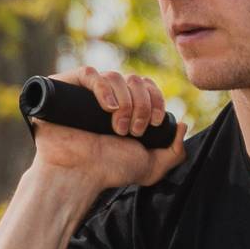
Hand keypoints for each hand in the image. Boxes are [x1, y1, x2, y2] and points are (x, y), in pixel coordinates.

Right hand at [29, 65, 186, 189]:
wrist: (79, 174)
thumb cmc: (110, 171)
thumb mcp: (152, 167)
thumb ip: (174, 152)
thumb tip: (183, 124)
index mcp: (128, 107)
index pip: (148, 86)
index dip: (156, 99)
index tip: (153, 123)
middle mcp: (109, 96)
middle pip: (135, 80)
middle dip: (141, 105)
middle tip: (134, 131)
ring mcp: (88, 91)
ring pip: (115, 76)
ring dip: (124, 102)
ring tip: (118, 128)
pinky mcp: (66, 88)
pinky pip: (89, 73)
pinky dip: (103, 87)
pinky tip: (107, 107)